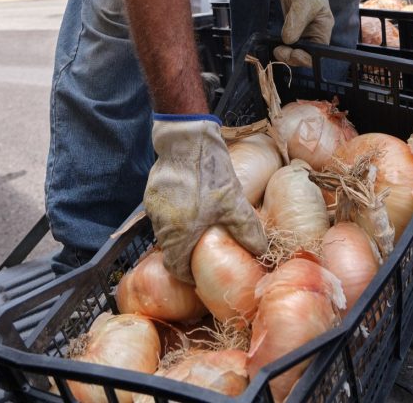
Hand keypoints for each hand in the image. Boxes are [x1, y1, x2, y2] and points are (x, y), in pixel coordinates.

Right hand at [144, 115, 266, 282]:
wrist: (187, 138)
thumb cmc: (210, 172)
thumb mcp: (234, 202)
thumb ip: (246, 230)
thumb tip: (261, 250)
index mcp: (178, 234)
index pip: (176, 269)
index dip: (189, 274)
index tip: (202, 272)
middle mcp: (161, 225)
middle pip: (171, 250)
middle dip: (187, 252)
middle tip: (206, 247)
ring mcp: (153, 208)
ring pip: (166, 231)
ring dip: (181, 232)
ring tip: (201, 224)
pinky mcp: (152, 193)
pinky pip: (163, 213)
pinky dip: (175, 214)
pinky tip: (192, 204)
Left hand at [271, 0, 333, 65]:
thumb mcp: (302, 1)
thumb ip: (296, 22)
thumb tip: (288, 40)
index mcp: (323, 27)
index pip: (318, 52)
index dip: (305, 57)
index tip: (292, 52)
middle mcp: (313, 31)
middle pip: (305, 54)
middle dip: (292, 56)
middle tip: (279, 50)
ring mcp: (302, 29)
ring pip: (295, 50)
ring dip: (285, 53)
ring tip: (276, 47)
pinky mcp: (291, 25)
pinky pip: (287, 42)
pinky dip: (281, 45)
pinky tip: (274, 43)